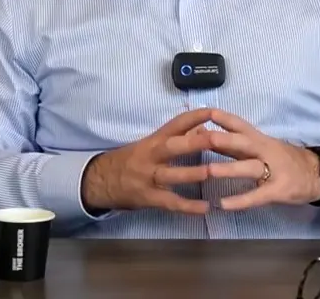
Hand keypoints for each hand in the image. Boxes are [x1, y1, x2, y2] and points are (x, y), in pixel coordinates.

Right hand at [80, 108, 214, 214]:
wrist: (101, 180)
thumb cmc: (134, 159)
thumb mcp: (153, 144)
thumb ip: (179, 137)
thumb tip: (205, 127)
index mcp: (155, 139)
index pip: (176, 123)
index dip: (195, 116)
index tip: (214, 111)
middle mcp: (152, 155)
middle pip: (173, 146)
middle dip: (195, 142)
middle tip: (217, 139)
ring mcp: (149, 177)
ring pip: (171, 175)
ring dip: (192, 173)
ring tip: (212, 173)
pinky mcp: (148, 197)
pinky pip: (169, 202)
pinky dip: (187, 206)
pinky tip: (205, 208)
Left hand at [205, 109, 319, 210]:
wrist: (317, 173)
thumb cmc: (282, 158)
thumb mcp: (260, 147)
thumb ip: (233, 143)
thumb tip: (203, 134)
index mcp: (259, 139)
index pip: (239, 125)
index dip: (222, 118)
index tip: (202, 112)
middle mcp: (265, 151)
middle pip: (243, 143)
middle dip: (223, 139)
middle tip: (202, 138)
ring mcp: (273, 170)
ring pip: (250, 167)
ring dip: (229, 168)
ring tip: (209, 171)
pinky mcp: (278, 190)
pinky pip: (257, 196)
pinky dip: (240, 200)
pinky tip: (223, 204)